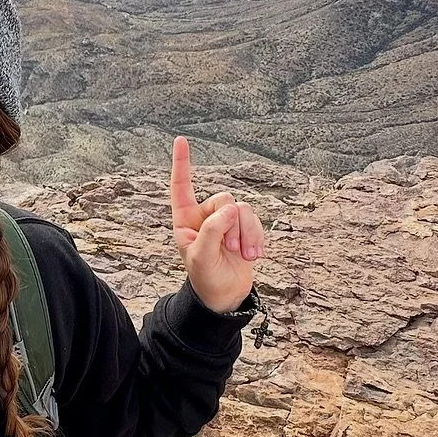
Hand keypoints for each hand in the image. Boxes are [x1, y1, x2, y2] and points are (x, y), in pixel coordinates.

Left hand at [168, 135, 264, 313]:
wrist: (225, 296)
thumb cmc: (205, 278)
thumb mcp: (201, 257)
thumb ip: (212, 231)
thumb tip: (229, 209)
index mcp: (185, 219)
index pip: (182, 187)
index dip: (182, 164)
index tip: (181, 140)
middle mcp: (205, 216)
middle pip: (224, 199)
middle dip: (231, 224)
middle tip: (229, 248)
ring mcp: (226, 222)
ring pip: (242, 209)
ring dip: (246, 233)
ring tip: (241, 254)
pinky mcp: (244, 229)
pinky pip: (255, 220)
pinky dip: (256, 238)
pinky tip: (252, 256)